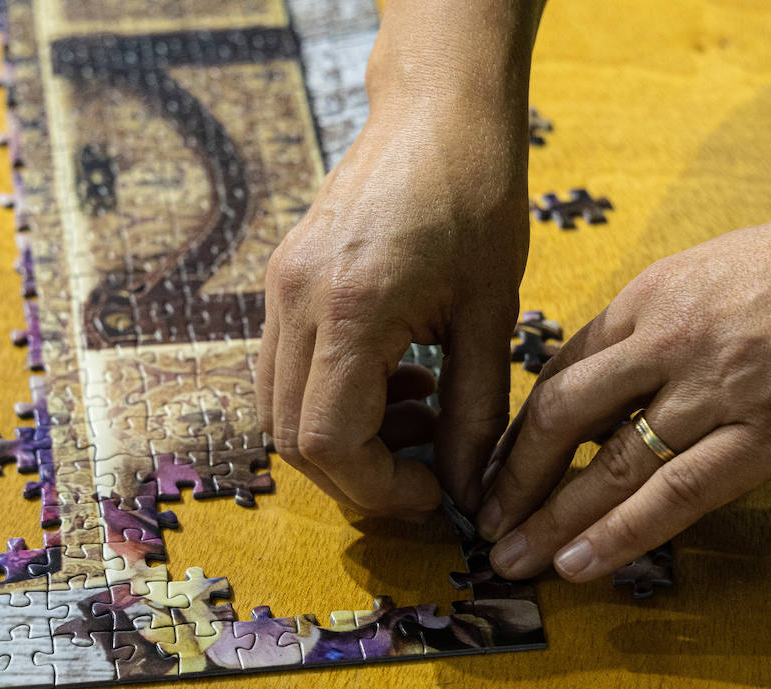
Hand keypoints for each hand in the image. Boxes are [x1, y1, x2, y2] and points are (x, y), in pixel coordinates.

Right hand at [258, 0, 542, 515]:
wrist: (436, 111)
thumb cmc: (476, 195)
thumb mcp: (491, 312)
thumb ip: (475, 412)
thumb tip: (468, 490)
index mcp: (352, 309)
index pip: (329, 440)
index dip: (378, 489)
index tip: (434, 495)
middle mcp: (296, 302)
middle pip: (292, 437)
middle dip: (358, 476)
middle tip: (426, 476)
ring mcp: (279, 290)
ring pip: (279, 409)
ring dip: (343, 441)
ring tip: (418, 422)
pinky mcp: (282, 282)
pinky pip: (285, 370)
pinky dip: (331, 399)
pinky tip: (395, 382)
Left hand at [477, 165, 770, 579]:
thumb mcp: (717, 272)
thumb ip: (659, 326)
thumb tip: (614, 383)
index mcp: (651, 297)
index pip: (560, 371)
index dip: (521, 429)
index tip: (497, 468)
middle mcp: (669, 340)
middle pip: (561, 416)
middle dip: (512, 478)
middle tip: (481, 522)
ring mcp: (717, 389)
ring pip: (609, 464)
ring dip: (551, 519)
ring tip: (511, 558)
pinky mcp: (769, 435)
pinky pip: (675, 495)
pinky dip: (621, 535)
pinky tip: (581, 563)